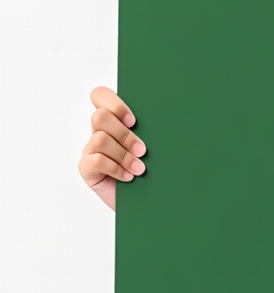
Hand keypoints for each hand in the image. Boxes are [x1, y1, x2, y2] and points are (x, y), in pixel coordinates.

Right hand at [77, 86, 146, 210]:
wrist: (148, 197)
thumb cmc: (153, 166)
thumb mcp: (155, 143)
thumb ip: (151, 127)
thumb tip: (168, 112)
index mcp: (115, 118)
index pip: (100, 95)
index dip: (115, 104)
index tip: (134, 121)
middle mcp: (100, 131)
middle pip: (99, 116)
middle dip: (124, 134)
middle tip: (142, 149)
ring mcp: (91, 149)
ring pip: (100, 139)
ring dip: (124, 155)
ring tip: (140, 168)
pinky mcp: (86, 168)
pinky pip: (96, 161)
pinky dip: (116, 169)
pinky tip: (129, 176)